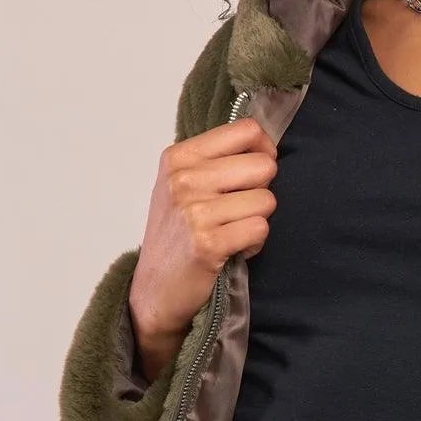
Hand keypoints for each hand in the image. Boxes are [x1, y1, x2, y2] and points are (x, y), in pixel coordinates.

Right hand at [130, 117, 278, 343]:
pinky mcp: (208, 243)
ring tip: (231, 232)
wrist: (154, 290)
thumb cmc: (175, 236)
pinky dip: (254, 243)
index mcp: (179, 157)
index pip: (246, 130)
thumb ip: (216, 160)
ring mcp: (194, 211)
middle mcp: (183, 179)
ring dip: (257, 221)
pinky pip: (260, 229)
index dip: (263, 151)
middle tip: (238, 210)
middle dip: (261, 191)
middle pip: (263, 166)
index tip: (253, 172)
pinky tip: (232, 249)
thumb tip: (266, 145)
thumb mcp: (181, 185)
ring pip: (266, 200)